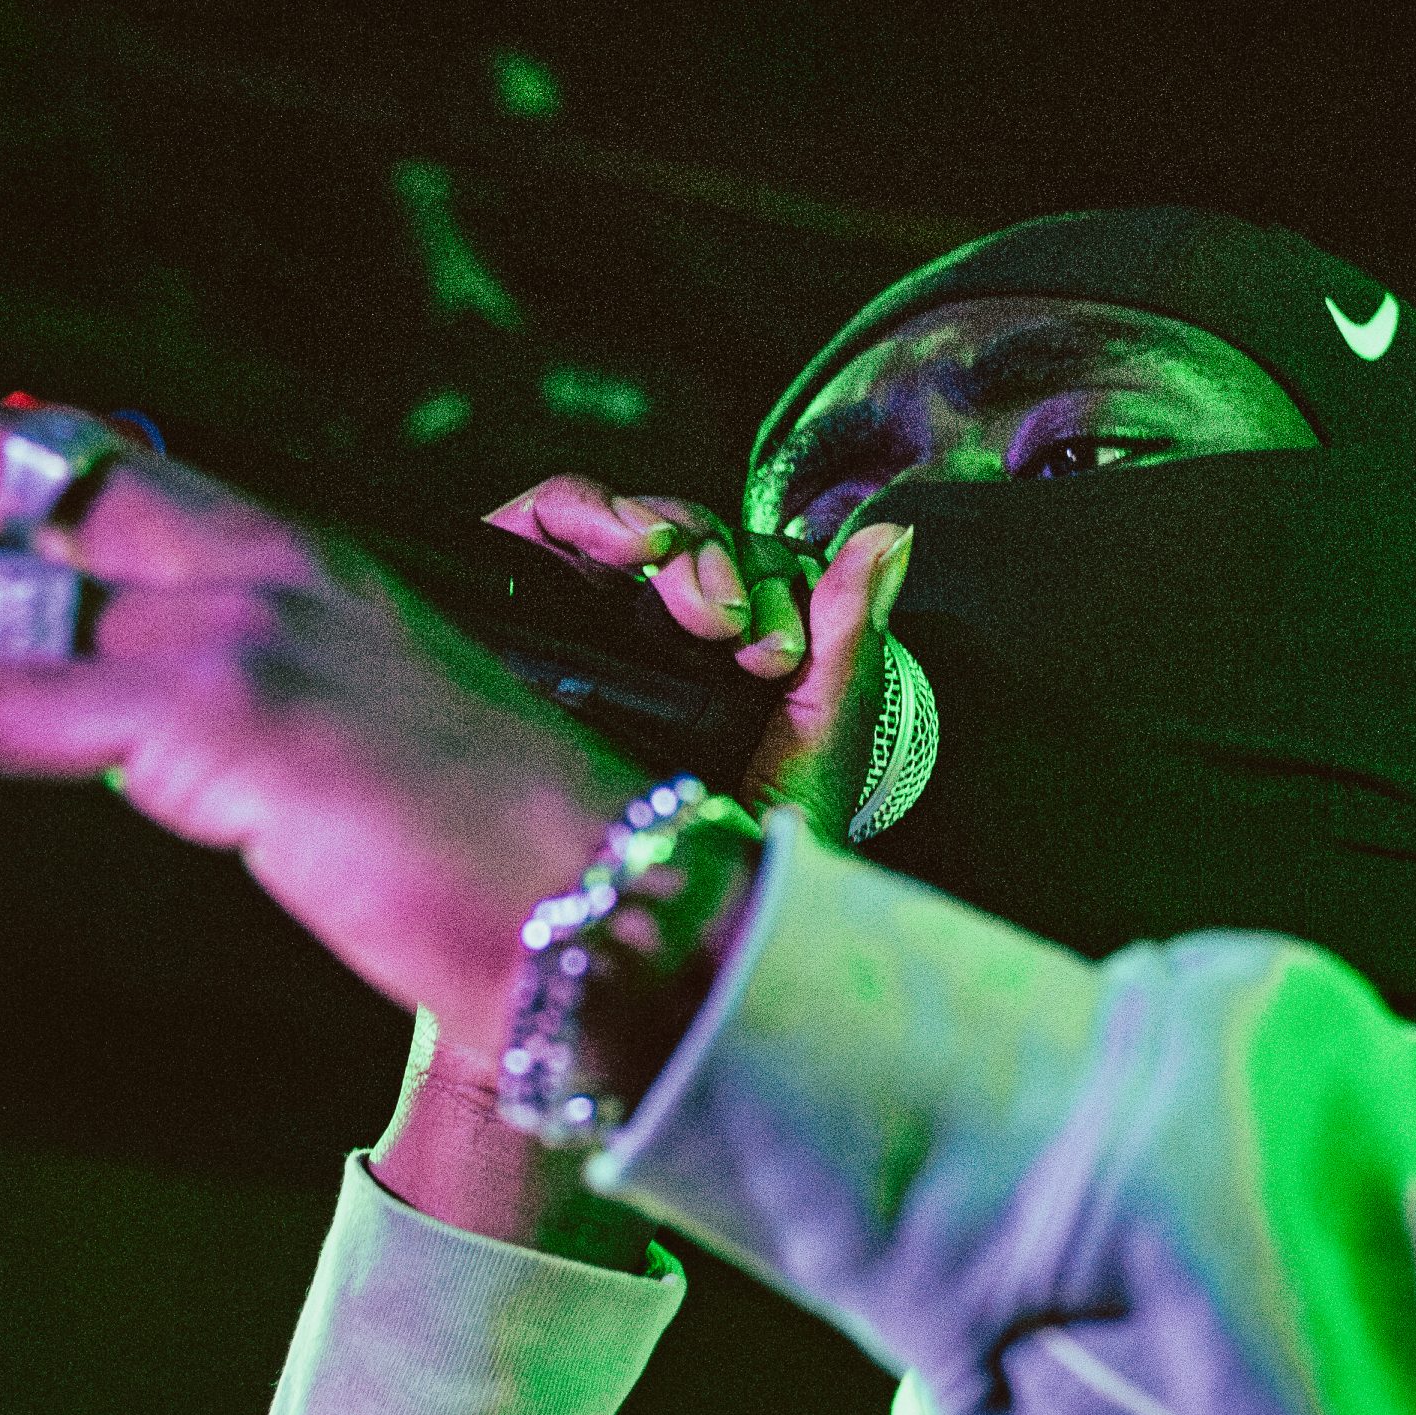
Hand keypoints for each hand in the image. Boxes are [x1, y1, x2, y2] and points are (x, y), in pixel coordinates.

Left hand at [0, 408, 647, 1062]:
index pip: (116, 480)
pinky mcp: (225, 709)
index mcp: (312, 566)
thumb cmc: (498, 853)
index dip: (13, 481)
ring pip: (20, 600)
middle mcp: (276, 568)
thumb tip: (128, 739)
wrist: (604, 903)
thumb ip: (245, 719)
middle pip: (54, 493)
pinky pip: (12, 704)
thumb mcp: (364, 742)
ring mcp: (248, 628)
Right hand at [482, 477, 913, 848]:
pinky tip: (628, 547)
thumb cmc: (745, 841)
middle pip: (697, 539)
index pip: (754, 562)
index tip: (776, 655)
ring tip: (696, 610)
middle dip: (725, 567)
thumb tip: (890, 531)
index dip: (771, 584)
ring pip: (637, 525)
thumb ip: (851, 629)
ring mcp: (590, 612)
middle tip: (732, 636)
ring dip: (675, 541)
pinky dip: (592, 508)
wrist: (661, 906)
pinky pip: (551, 512)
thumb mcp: (820, 733)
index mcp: (733, 651)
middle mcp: (660, 628)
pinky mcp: (525, 601)